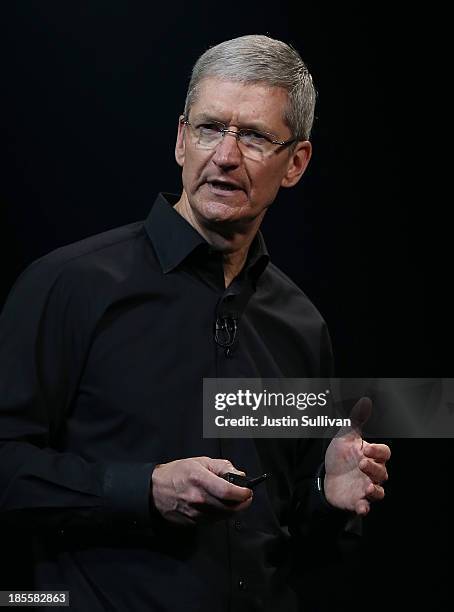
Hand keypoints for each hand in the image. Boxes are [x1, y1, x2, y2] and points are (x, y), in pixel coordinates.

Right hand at [151, 456, 252, 525]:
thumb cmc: (177, 473)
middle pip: (228, 507)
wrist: (155, 490)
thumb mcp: (200, 462)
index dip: (242, 493)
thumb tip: (239, 475)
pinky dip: (221, 514)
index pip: (227, 491)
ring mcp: (195, 512)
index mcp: (199, 479)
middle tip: (246, 497)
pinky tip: (220, 506)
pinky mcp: (193, 522)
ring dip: (233, 510)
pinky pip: (213, 521)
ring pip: (223, 516)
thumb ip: (222, 467)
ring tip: (233, 500)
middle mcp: (198, 498)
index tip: (248, 491)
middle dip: (242, 503)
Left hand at [323, 397, 390, 515]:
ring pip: (378, 492)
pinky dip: (364, 507)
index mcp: (371, 456)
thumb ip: (356, 420)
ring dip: (375, 491)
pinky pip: (365, 507)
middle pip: (382, 472)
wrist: (327, 477)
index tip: (366, 448)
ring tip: (367, 488)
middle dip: (374, 468)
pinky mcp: (357, 501)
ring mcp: (366, 488)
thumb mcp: (345, 436)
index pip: (384, 453)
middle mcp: (372, 473)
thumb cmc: (341, 456)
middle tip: (361, 463)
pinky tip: (361, 507)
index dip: (378, 451)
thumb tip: (365, 400)